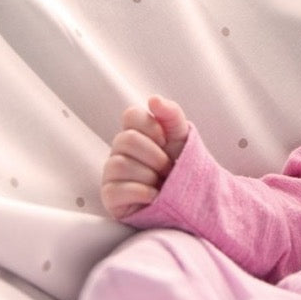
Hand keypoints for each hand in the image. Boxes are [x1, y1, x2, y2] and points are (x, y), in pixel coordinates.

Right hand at [101, 95, 189, 220]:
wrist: (189, 200)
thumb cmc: (181, 166)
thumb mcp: (182, 137)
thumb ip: (171, 114)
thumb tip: (153, 99)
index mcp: (135, 133)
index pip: (131, 115)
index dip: (151, 127)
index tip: (165, 141)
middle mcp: (120, 150)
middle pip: (126, 139)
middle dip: (155, 156)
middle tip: (168, 168)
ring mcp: (112, 173)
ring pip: (120, 164)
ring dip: (149, 176)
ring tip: (161, 184)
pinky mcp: (110, 197)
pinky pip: (117, 190)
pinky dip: (142, 193)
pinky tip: (154, 196)